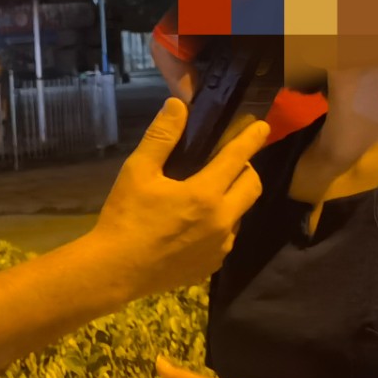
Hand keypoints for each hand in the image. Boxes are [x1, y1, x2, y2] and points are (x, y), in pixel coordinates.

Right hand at [84, 99, 267, 298]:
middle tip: (226, 162)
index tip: (262, 127)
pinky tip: (194, 224)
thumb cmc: (125, 217)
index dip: (251, 139)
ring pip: (241, 212)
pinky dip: (219, 223)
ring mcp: (220, 246)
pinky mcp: (212, 265)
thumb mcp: (137, 171)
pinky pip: (227, 237)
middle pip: (252, 185)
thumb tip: (177, 106)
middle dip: (246, 168)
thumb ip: (161, 137)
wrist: (115, 271)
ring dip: (232, 198)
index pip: (237, 158)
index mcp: (205, 194)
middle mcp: (222, 220)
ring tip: (205, 194)